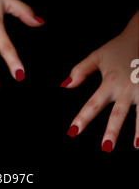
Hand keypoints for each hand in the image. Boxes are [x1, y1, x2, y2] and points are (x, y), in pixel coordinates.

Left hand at [61, 11, 138, 150]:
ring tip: (135, 145)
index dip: (82, 117)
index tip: (73, 131)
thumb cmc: (117, 49)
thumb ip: (81, 70)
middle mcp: (125, 88)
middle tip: (106, 147)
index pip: (93, 103)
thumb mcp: (97, 56)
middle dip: (112, 130)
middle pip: (117, 112)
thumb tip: (65, 85)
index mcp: (109, 81)